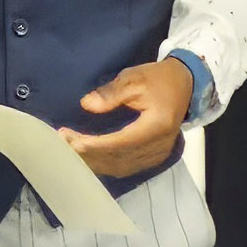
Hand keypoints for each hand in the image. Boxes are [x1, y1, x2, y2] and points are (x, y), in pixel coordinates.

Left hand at [62, 59, 192, 176]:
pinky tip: (87, 158)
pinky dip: (104, 164)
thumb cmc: (159, 79)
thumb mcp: (135, 78)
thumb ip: (111, 93)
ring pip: (119, 167)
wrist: (185, 86)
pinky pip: (125, 167)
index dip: (93, 144)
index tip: (69, 139)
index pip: (120, 142)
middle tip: (62, 144)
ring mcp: (157, 155)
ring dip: (93, 162)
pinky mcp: (153, 158)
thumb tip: (86, 105)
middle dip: (87, 154)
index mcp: (157, 126)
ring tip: (69, 150)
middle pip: (117, 158)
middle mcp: (159, 146)